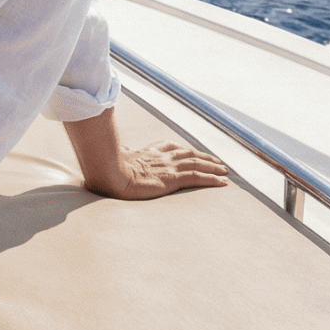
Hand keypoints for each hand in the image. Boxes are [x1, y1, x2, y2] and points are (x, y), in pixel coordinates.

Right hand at [88, 140, 229, 199]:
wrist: (108, 175)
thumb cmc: (105, 170)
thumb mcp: (111, 161)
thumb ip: (116, 156)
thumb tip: (109, 150)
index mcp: (146, 154)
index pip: (169, 147)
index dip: (182, 149)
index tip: (190, 151)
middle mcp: (159, 158)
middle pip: (187, 153)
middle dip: (203, 156)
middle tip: (217, 161)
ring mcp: (167, 168)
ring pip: (196, 163)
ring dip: (212, 166)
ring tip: (224, 170)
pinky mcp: (172, 179)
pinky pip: (197, 178)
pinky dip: (212, 179)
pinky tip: (223, 182)